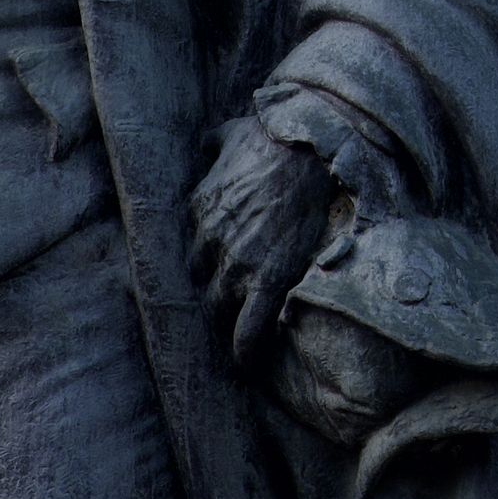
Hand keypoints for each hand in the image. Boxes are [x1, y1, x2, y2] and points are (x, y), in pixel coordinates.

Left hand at [191, 114, 347, 363]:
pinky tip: (245, 364)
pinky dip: (244, 349)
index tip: (211, 273)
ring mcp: (237, 262)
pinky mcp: (267, 278)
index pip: (190, 250)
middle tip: (223, 311)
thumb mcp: (230, 133)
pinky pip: (249, 326)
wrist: (307, 146)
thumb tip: (205, 143)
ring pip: (219, 307)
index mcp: (199, 208)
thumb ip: (213, 144)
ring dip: (225, 323)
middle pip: (200, 283)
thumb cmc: (273, 136)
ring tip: (231, 340)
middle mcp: (210, 240)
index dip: (203, 264)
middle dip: (210, 296)